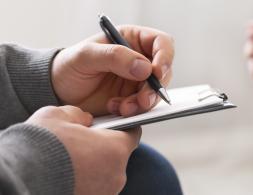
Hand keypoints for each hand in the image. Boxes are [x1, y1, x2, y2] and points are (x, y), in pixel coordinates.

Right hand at [26, 105, 140, 194]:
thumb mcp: (59, 115)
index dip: (123, 128)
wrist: (21, 178)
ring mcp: (105, 191)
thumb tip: (84, 119)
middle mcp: (116, 174)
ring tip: (71, 159)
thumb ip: (79, 114)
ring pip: (105, 173)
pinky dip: (85, 179)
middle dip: (103, 148)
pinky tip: (67, 173)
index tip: (113, 126)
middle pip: (117, 155)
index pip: (132, 134)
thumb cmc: (42, 146)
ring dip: (93, 165)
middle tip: (82, 142)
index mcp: (116, 149)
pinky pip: (94, 186)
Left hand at [52, 25, 174, 116]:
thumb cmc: (68, 66)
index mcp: (131, 40)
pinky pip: (144, 107)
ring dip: (144, 102)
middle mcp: (139, 60)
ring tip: (123, 108)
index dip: (165, 57)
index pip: (161, 43)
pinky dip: (134, 111)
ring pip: (156, 92)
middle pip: (164, 71)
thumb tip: (145, 67)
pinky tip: (116, 109)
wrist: (57, 92)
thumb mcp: (86, 55)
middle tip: (142, 99)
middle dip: (155, 87)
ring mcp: (137, 81)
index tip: (157, 72)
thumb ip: (114, 56)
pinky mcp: (133, 100)